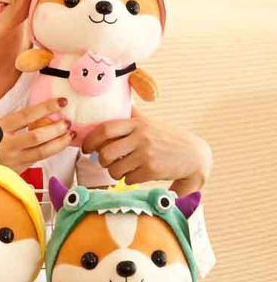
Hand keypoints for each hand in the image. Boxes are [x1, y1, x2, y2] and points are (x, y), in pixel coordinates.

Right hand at [0, 98, 73, 173]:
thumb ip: (11, 123)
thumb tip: (37, 114)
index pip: (26, 116)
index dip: (45, 108)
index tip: (60, 102)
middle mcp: (6, 145)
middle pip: (37, 136)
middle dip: (56, 128)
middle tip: (67, 121)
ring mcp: (13, 160)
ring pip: (42, 152)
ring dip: (59, 142)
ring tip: (69, 134)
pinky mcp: (18, 171)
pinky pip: (38, 160)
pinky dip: (51, 151)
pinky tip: (59, 145)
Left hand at [81, 107, 211, 194]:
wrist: (194, 155)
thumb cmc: (166, 138)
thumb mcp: (149, 123)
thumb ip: (131, 116)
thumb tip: (112, 101)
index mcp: (137, 123)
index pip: (105, 129)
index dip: (90, 140)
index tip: (86, 147)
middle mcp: (141, 136)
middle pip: (105, 153)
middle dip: (102, 160)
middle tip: (106, 161)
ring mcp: (146, 154)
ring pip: (115, 169)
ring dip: (115, 173)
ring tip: (123, 168)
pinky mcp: (152, 170)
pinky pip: (128, 179)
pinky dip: (129, 180)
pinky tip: (137, 174)